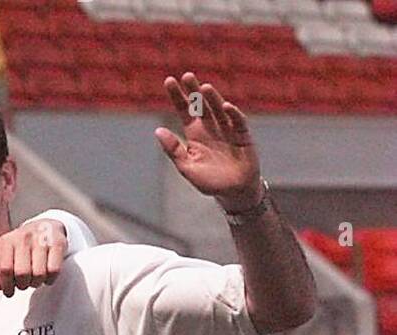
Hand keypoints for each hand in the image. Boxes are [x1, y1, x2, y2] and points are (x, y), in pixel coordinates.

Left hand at [0, 218, 67, 295]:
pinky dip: (50, 279)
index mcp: (7, 241)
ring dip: (37, 283)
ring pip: (38, 274)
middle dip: (23, 285)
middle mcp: (23, 237)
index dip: (7, 285)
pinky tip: (46, 277)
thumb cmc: (24, 247)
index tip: (10, 292)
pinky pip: (54, 270)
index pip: (5, 269)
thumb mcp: (9, 257)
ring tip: (35, 279)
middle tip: (24, 284)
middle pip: (22, 274)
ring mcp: (41, 238)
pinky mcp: (58, 242)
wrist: (46, 226)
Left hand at [156, 73, 261, 211]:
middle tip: (187, 76)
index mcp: (195, 134)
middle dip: (194, 91)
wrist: (233, 192)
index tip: (169, 80)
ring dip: (212, 99)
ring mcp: (227, 130)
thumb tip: (157, 131)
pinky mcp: (242, 136)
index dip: (178, 96)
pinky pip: (237, 123)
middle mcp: (210, 127)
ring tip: (204, 87)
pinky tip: (226, 107)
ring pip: (218, 110)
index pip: (185, 110)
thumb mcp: (186, 167)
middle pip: (201, 105)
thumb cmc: (209, 181)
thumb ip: (173, 150)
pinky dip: (233, 115)